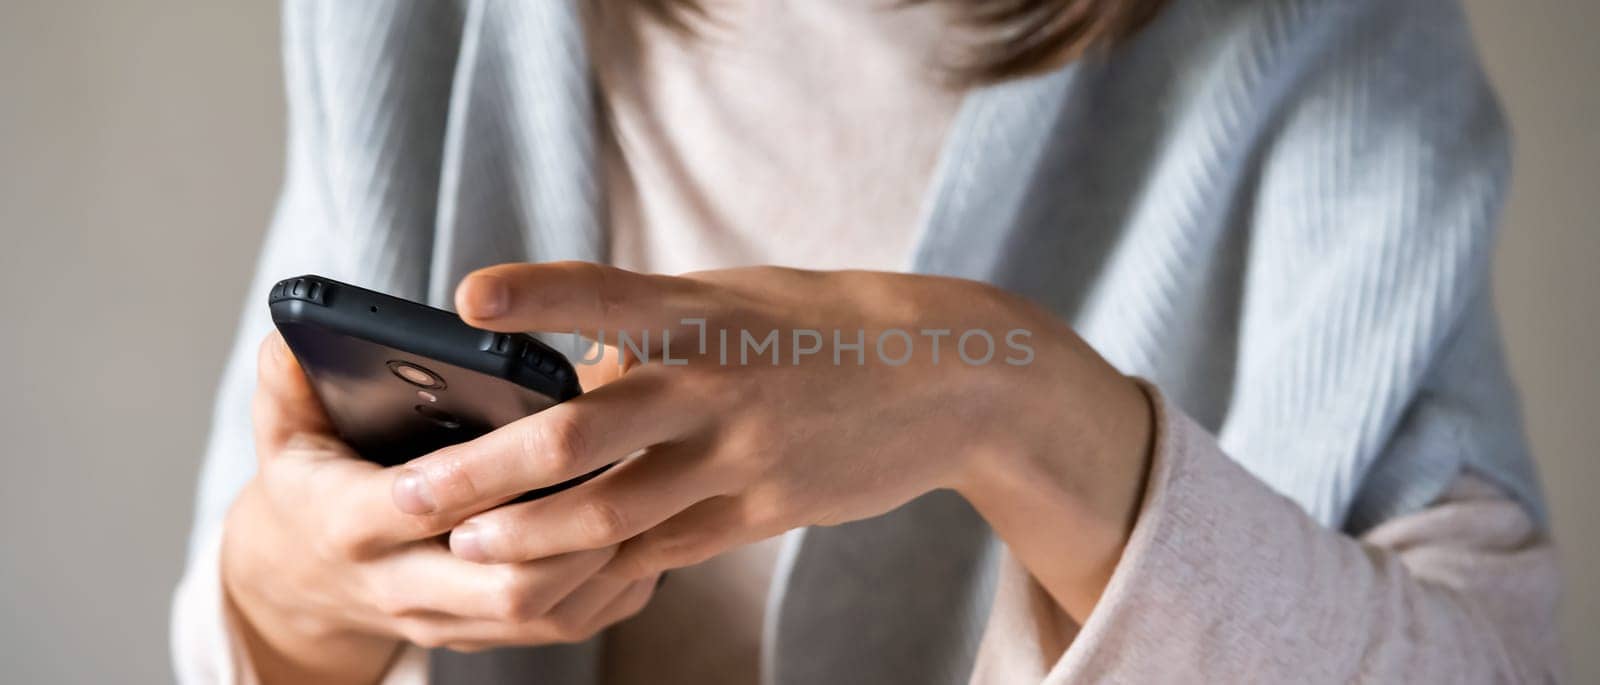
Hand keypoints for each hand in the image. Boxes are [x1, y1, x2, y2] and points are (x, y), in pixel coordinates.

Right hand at [221, 333, 659, 683]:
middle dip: (569, 533)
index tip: (534, 434)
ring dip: (602, 561)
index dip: (477, 479)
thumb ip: (289, 382)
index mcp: (351, 525)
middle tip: (624, 467)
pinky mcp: (488, 637)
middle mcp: (402, 586)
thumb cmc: (310, 487)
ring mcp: (449, 621)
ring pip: (543, 612)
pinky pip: (565, 626)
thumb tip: (291, 336)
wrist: (305, 580)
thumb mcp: (284, 434)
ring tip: (650, 495)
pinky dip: (612, 586)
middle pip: (502, 582)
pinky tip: (648, 535)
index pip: (421, 507)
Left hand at [394, 262, 1152, 622]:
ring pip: (614, 509)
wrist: (947, 376)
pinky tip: (560, 577)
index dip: (539, 295)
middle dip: (485, 469)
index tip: (467, 298)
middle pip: (581, 432)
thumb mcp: (737, 302)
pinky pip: (667, 548)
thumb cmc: (823, 326)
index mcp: (703, 312)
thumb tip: (568, 376)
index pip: (607, 296)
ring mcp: (740, 455)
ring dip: (532, 535)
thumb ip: (653, 332)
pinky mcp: (763, 509)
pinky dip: (608, 564)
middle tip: (407, 494)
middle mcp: (714, 383)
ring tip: (469, 549)